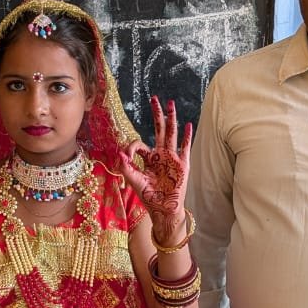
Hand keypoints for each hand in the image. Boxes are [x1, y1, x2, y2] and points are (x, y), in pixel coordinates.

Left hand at [118, 96, 192, 244]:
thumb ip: (126, 166)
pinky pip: (185, 147)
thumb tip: (119, 151)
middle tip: (154, 99)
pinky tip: (187, 125)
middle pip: (160, 130)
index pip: (141, 144)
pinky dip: (186, 136)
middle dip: (157, 114)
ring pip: (172, 133)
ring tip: (171, 103)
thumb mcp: (134, 180)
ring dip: (171, 118)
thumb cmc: (149, 196)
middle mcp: (161, 155)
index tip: (127, 155)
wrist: (163, 209)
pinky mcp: (182, 164)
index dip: (132, 147)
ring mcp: (173, 158)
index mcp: (150, 158)